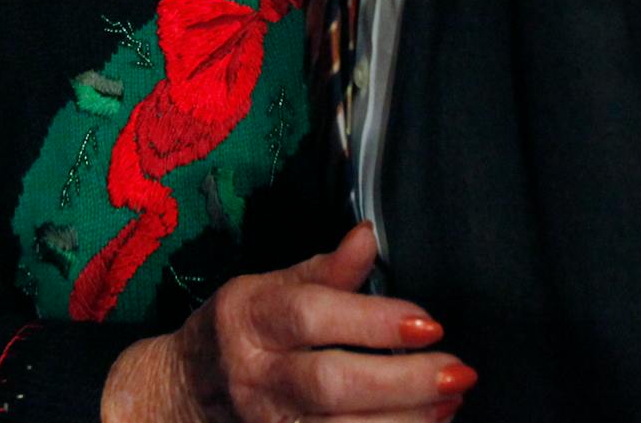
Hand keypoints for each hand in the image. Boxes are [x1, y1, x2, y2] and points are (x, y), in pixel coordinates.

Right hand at [100, 227, 475, 422]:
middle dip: (401, 381)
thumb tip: (369, 236)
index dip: (373, 321)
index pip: (312, 316)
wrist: (183, 392)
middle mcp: (257, 375)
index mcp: (251, 318)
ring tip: (450, 400)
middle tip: (457, 370)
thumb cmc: (238, 329)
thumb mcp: (266, 285)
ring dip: (406, 420)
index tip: (428, 323)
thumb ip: (323, 270)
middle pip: (330, 384)